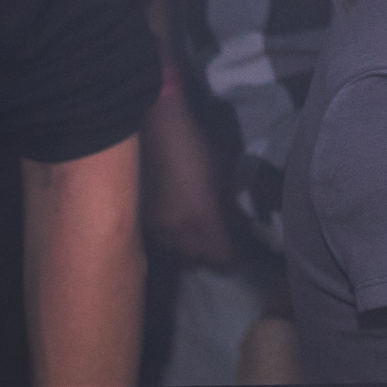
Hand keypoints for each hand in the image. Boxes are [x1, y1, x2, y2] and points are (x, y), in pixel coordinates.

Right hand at [140, 91, 236, 267]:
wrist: (153, 125)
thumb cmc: (195, 142)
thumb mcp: (222, 169)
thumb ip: (229, 199)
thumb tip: (237, 219)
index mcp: (201, 216)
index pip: (220, 253)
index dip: (233, 260)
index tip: (243, 260)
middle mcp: (177, 228)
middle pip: (198, 258)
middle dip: (213, 259)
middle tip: (226, 252)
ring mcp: (157, 224)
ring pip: (177, 252)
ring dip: (192, 253)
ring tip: (204, 245)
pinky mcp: (143, 216)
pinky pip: (162, 240)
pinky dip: (175, 242)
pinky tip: (182, 233)